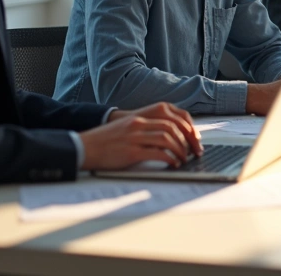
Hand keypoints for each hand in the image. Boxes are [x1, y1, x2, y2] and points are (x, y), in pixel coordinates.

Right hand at [80, 102, 201, 169]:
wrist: (85, 147)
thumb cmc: (107, 141)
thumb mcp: (129, 128)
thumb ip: (147, 129)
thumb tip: (171, 138)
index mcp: (141, 116)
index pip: (173, 116)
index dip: (188, 127)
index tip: (195, 138)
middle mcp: (139, 123)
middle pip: (174, 127)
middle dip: (188, 140)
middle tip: (195, 151)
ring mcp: (135, 137)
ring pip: (168, 139)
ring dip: (180, 150)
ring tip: (184, 159)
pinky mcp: (131, 152)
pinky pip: (158, 153)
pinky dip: (170, 158)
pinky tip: (173, 163)